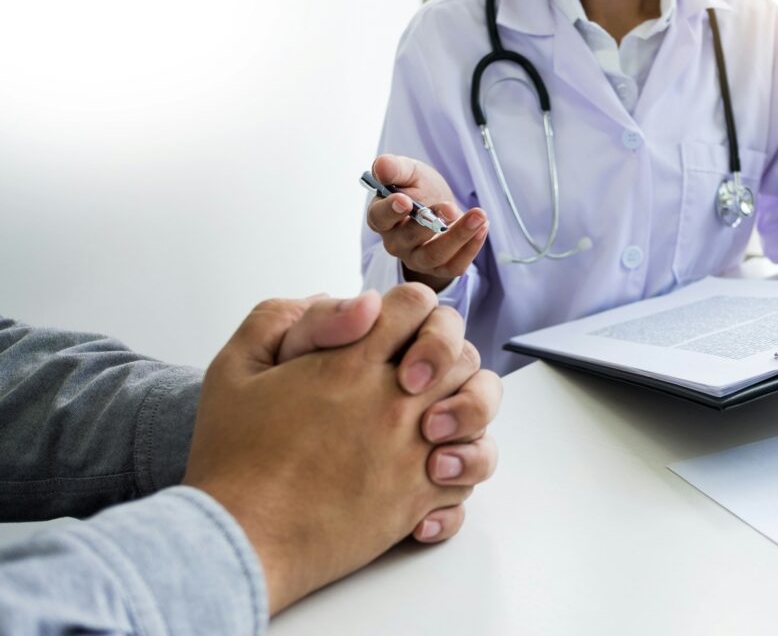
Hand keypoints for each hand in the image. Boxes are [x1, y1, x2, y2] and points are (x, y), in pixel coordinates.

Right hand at [182, 284, 498, 613]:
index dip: (411, 308)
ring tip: (435, 422)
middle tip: (415, 373)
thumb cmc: (234, 458)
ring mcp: (411, 454)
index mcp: (352, 363)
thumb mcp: (235, 367)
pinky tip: (429, 472)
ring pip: (480, 416)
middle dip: (446, 352)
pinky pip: (467, 478)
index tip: (391, 329)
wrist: (239, 538)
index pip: (417, 305)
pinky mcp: (416, 501)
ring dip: (467, 409)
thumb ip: (281, 319)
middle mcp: (392, 404)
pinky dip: (458, 472)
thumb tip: (346, 302)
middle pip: (462, 355)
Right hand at [366, 154, 488, 292]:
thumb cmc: (417, 188)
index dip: (391, 211)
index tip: (405, 200)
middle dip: (429, 223)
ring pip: (434, 256)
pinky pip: (454, 266)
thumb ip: (395, 168)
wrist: (438, 205)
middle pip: (408, 239)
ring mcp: (416, 259)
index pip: (379, 218)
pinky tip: (483, 227)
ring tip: (478, 216)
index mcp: (381, 218)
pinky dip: (471, 249)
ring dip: (458, 236)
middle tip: (449, 207)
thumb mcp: (409, 172)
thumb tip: (381, 166)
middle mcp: (395, 242)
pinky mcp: (438, 268)